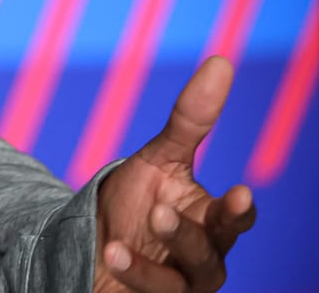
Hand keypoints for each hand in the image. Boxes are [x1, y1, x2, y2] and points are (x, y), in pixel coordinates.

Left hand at [94, 56, 257, 291]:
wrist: (91, 243)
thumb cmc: (136, 202)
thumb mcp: (159, 158)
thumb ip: (191, 119)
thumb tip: (221, 61)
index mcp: (211, 224)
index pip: (235, 220)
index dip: (237, 210)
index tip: (238, 193)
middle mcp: (202, 260)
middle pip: (207, 255)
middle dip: (185, 236)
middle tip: (160, 212)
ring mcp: (177, 288)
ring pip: (179, 286)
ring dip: (151, 266)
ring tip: (117, 245)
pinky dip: (130, 277)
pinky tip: (108, 253)